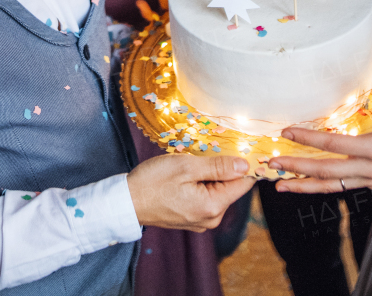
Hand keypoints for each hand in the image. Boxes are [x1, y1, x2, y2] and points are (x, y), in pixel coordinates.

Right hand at [127, 153, 251, 230]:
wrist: (127, 202)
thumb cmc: (152, 182)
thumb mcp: (186, 167)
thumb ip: (218, 166)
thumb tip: (245, 166)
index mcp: (213, 206)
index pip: (243, 183)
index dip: (241, 164)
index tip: (231, 149)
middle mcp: (212, 219)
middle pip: (230, 187)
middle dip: (220, 169)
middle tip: (199, 157)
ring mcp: (202, 221)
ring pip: (217, 192)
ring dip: (208, 177)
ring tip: (187, 168)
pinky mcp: (193, 220)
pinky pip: (206, 198)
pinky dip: (199, 186)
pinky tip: (183, 179)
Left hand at [269, 74, 371, 193]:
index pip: (337, 145)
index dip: (311, 139)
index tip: (288, 133)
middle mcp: (371, 168)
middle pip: (328, 171)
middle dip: (298, 168)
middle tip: (273, 162)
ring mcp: (369, 178)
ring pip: (331, 185)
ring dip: (304, 186)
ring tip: (279, 184)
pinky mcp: (368, 182)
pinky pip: (339, 186)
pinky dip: (318, 187)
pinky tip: (300, 184)